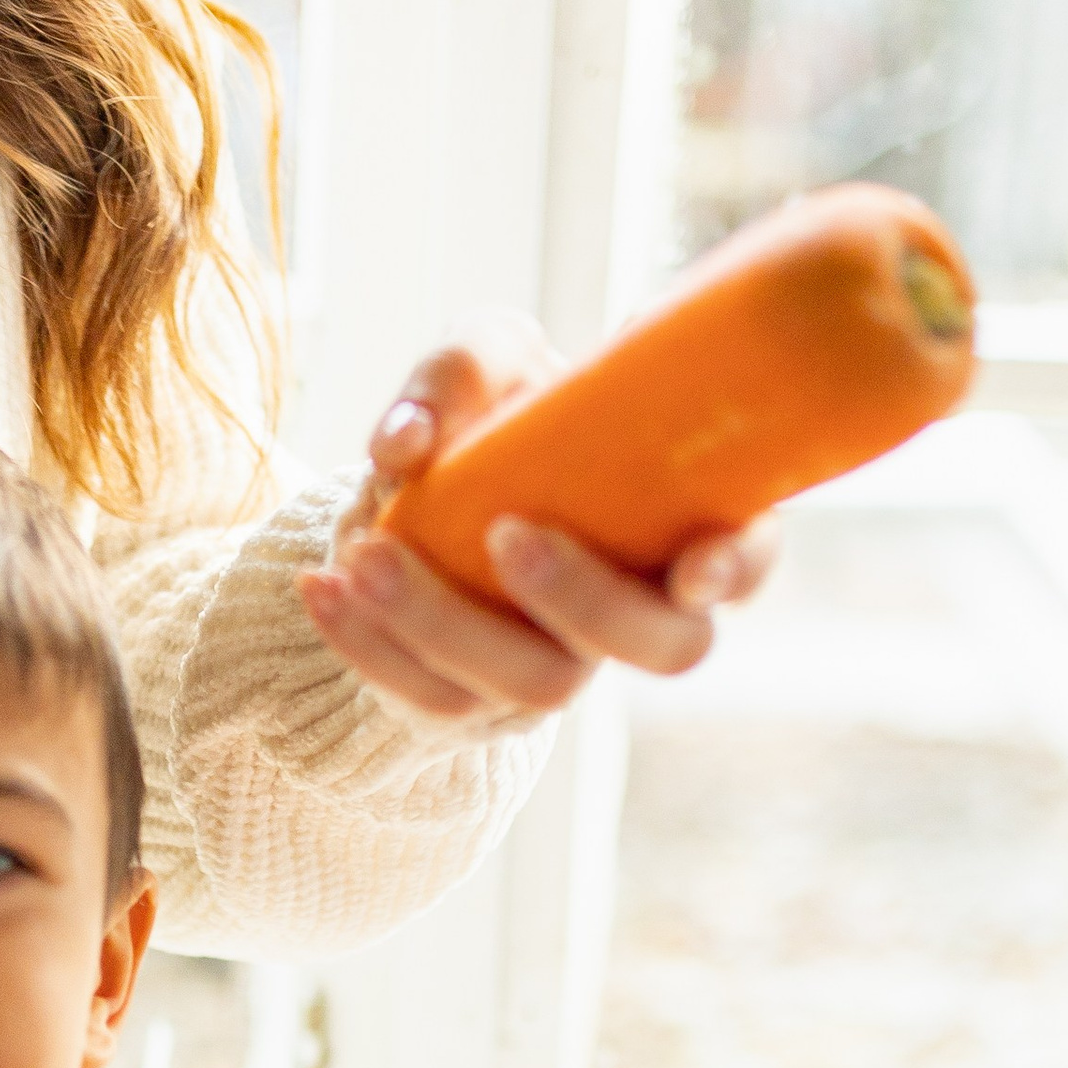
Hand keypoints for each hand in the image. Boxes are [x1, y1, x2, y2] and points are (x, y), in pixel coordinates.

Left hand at [298, 322, 777, 721]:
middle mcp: (637, 613)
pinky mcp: (476, 705)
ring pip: (537, 685)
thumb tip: (408, 446)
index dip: (741, 568)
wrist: (424, 496)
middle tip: (508, 536)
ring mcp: (561, 668)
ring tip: (364, 556)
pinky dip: (366, 644)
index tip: (698, 562)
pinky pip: (433, 700)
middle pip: (659, 647)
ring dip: (446, 625)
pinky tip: (321, 586)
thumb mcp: (487, 362)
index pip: (747, 560)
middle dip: (587, 600)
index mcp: (679, 525)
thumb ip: (464, 368)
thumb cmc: (497, 417)